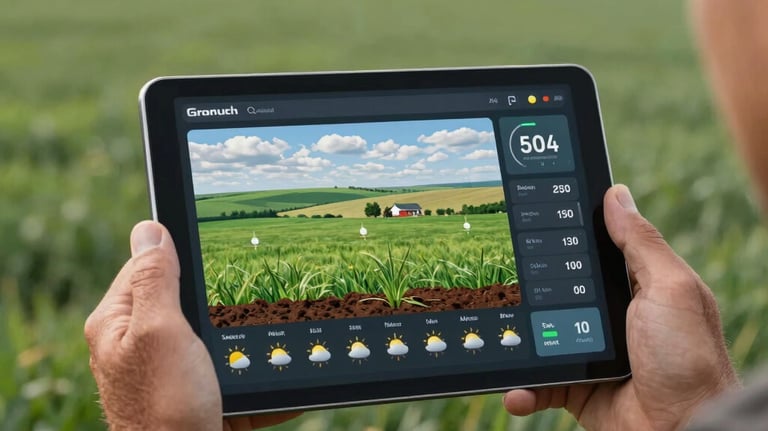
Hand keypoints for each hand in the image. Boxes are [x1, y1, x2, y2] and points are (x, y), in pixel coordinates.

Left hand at [85, 221, 299, 429]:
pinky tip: (278, 375)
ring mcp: (169, 372)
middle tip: (247, 303)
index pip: (147, 266)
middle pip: (186, 300)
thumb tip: (150, 228)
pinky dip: (254, 374)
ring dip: (246, 339)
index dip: (180, 256)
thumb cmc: (166, 406)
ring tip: (274, 339)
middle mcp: (139, 346)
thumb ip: (156, 278)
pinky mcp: (197, 395)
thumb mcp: (160, 330)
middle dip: (221, 301)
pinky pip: (232, 372)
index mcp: (119, 323)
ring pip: (215, 335)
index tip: (216, 249)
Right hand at [502, 184, 739, 430]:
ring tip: (500, 340)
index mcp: (635, 286)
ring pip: (539, 336)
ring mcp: (589, 351)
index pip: (591, 250)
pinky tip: (516, 389)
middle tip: (499, 278)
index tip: (527, 215)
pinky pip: (539, 382)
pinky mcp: (576, 387)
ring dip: (517, 340)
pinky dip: (523, 387)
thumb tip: (615, 195)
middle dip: (528, 288)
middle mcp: (610, 316)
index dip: (563, 233)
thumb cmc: (689, 359)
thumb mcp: (670, 289)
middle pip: (556, 291)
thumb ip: (640, 244)